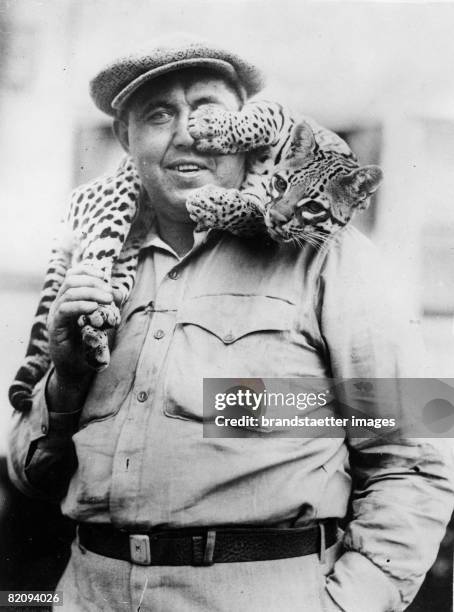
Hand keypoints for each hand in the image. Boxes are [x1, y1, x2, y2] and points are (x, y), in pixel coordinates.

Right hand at [48, 263, 113, 382]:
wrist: (77, 370)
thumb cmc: (90, 345)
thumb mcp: (104, 323)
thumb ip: (110, 308)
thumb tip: (119, 293)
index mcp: (70, 300)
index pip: (73, 275)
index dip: (88, 271)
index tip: (104, 276)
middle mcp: (60, 304)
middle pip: (71, 281)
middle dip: (93, 282)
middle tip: (110, 294)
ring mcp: (55, 315)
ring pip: (68, 293)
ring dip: (91, 293)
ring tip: (107, 300)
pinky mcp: (55, 327)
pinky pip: (64, 310)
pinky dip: (80, 305)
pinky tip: (94, 308)